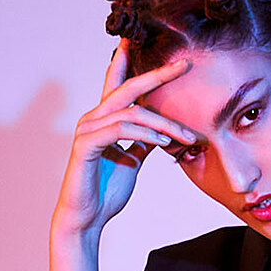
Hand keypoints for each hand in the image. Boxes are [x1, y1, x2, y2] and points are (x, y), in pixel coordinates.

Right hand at [51, 44, 196, 239]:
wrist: (86, 220)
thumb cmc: (105, 192)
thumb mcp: (132, 163)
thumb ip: (143, 143)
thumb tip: (162, 132)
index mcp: (104, 120)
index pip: (120, 84)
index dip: (135, 64)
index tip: (155, 50)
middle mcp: (94, 118)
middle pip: (128, 88)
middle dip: (157, 75)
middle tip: (183, 65)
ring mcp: (88, 129)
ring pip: (132, 112)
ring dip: (163, 123)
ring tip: (185, 136)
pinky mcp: (87, 145)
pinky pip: (121, 130)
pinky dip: (146, 134)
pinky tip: (164, 142)